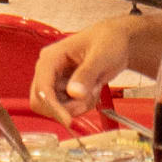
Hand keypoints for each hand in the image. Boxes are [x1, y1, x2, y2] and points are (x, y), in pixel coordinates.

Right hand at [29, 18, 145, 128]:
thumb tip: (74, 93)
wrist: (118, 43)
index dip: (52, 106)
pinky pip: (67, 109)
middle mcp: (48, 70)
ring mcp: (55, 81)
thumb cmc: (109, 41)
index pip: (42, 87)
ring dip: (78, 105)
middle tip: (89, 98)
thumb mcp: (101, 55)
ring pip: (56, 108)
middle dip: (67, 107)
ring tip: (95, 87)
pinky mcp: (63, 90)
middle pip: (42, 102)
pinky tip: (93, 90)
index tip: (68, 120)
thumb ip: (87, 74)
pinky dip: (82, 105)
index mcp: (51, 57)